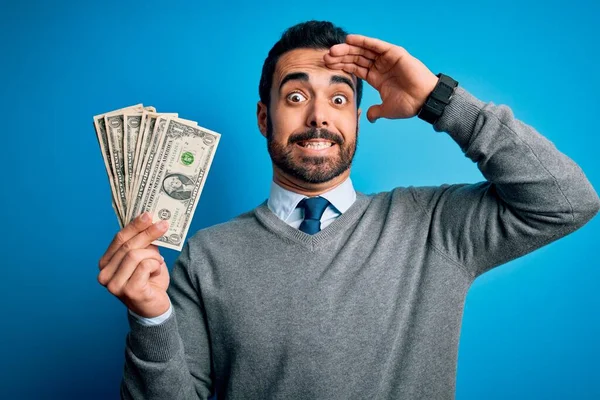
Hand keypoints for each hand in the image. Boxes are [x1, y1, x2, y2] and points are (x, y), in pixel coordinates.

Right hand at [97, 212, 170, 317]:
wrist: (154, 309)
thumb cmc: (149, 282)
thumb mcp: (145, 258)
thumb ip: (143, 244)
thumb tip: (150, 221)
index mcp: (106, 264)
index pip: (119, 239)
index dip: (134, 225)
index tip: (148, 214)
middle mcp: (105, 274)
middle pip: (127, 245)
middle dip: (148, 233)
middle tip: (163, 225)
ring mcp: (114, 285)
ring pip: (136, 255)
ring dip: (153, 255)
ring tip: (158, 262)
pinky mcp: (129, 291)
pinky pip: (145, 266)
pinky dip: (155, 265)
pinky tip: (156, 272)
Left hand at [324, 34, 439, 122]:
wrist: (424, 101)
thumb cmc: (409, 105)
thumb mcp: (387, 109)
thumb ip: (376, 111)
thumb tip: (369, 118)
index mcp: (376, 77)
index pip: (355, 68)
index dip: (341, 66)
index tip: (327, 66)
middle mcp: (380, 66)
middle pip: (356, 58)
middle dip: (340, 57)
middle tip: (325, 57)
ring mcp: (387, 59)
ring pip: (363, 50)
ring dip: (348, 49)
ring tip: (333, 50)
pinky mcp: (395, 53)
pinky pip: (376, 45)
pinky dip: (363, 41)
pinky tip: (350, 39)